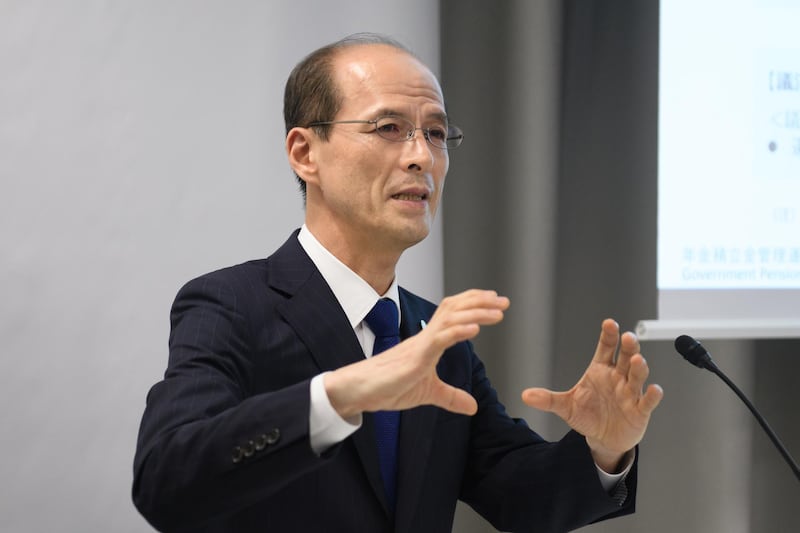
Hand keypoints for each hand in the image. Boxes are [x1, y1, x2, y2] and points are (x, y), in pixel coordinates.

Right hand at [325, 289, 509, 418]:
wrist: (359, 391)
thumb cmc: (386, 386)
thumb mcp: (427, 393)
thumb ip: (450, 397)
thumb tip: (473, 406)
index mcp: (429, 341)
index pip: (454, 313)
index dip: (474, 305)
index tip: (495, 303)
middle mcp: (426, 337)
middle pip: (455, 308)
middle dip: (481, 302)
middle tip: (504, 301)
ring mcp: (421, 345)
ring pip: (451, 319)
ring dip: (476, 313)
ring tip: (497, 312)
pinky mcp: (415, 357)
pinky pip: (439, 339)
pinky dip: (458, 332)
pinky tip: (474, 330)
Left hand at [521, 319, 662, 471]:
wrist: (603, 438)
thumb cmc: (588, 415)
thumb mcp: (565, 406)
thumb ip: (548, 399)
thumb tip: (525, 395)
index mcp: (600, 369)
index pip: (606, 348)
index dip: (609, 335)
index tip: (609, 323)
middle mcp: (618, 377)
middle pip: (625, 357)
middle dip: (628, 346)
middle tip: (627, 337)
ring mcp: (630, 392)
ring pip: (637, 376)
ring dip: (639, 367)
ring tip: (637, 360)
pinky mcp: (640, 410)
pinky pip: (648, 401)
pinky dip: (652, 395)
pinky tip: (654, 389)